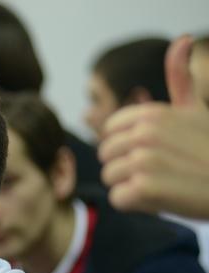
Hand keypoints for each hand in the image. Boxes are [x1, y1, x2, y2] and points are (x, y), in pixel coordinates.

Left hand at [100, 35, 208, 218]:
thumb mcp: (196, 110)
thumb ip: (181, 81)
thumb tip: (181, 40)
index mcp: (152, 114)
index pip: (109, 131)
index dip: (127, 145)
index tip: (157, 150)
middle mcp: (145, 133)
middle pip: (105, 156)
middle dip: (127, 167)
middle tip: (163, 169)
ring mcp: (144, 159)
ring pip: (110, 178)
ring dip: (132, 186)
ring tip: (164, 182)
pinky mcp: (144, 187)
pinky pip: (119, 199)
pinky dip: (138, 204)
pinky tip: (163, 197)